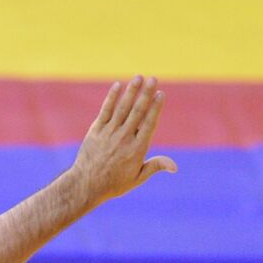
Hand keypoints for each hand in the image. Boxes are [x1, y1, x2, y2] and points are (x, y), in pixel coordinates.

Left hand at [70, 76, 176, 204]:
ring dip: (131, 91)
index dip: (155, 107)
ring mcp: (109, 133)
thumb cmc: (114, 183)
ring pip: (122, 108)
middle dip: (146, 94)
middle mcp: (124, 138)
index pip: (149, 123)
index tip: (161, 94)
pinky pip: (105, 110)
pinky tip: (118, 85)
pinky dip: (112, 97)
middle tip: (153, 79)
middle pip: (137, 112)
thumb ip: (155, 166)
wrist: (87, 185)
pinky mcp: (96, 130)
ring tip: (139, 77)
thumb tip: (175, 167)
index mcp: (137, 149)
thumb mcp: (137, 178)